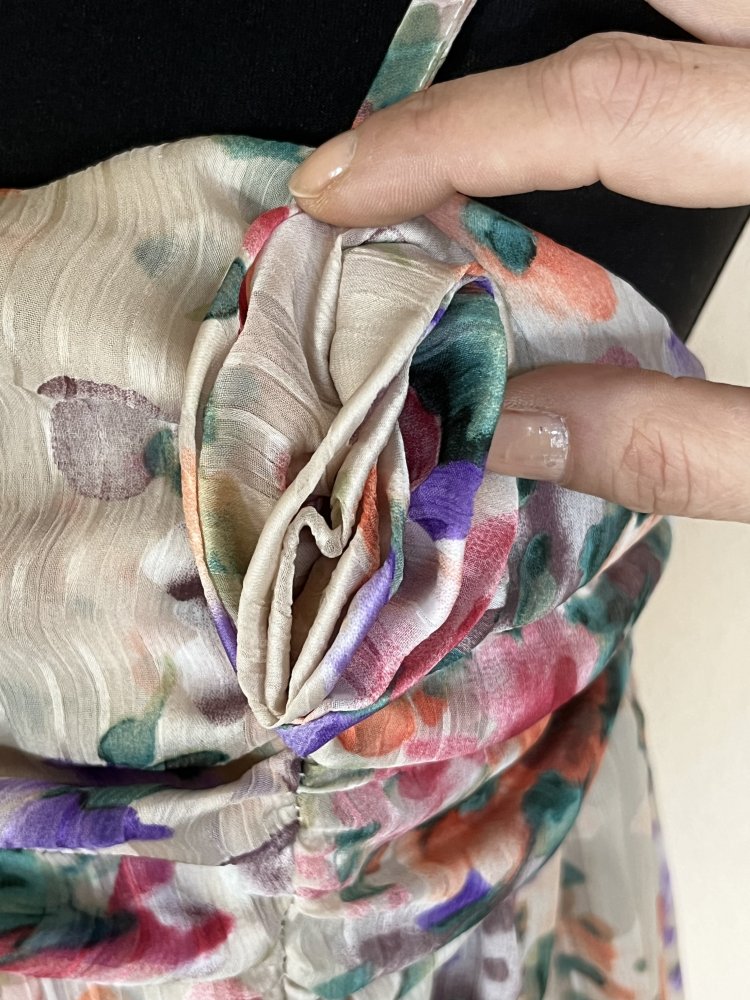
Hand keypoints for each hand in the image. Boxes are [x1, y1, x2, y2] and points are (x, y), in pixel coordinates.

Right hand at [288, 0, 749, 521]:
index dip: (450, 138)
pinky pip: (725, 33)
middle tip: (386, 139)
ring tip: (470, 116)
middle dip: (485, 66)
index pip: (602, 105)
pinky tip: (594, 112)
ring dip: (572, 35)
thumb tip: (509, 430)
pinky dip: (646, 49)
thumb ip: (670, 446)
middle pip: (639, 2)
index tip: (340, 183)